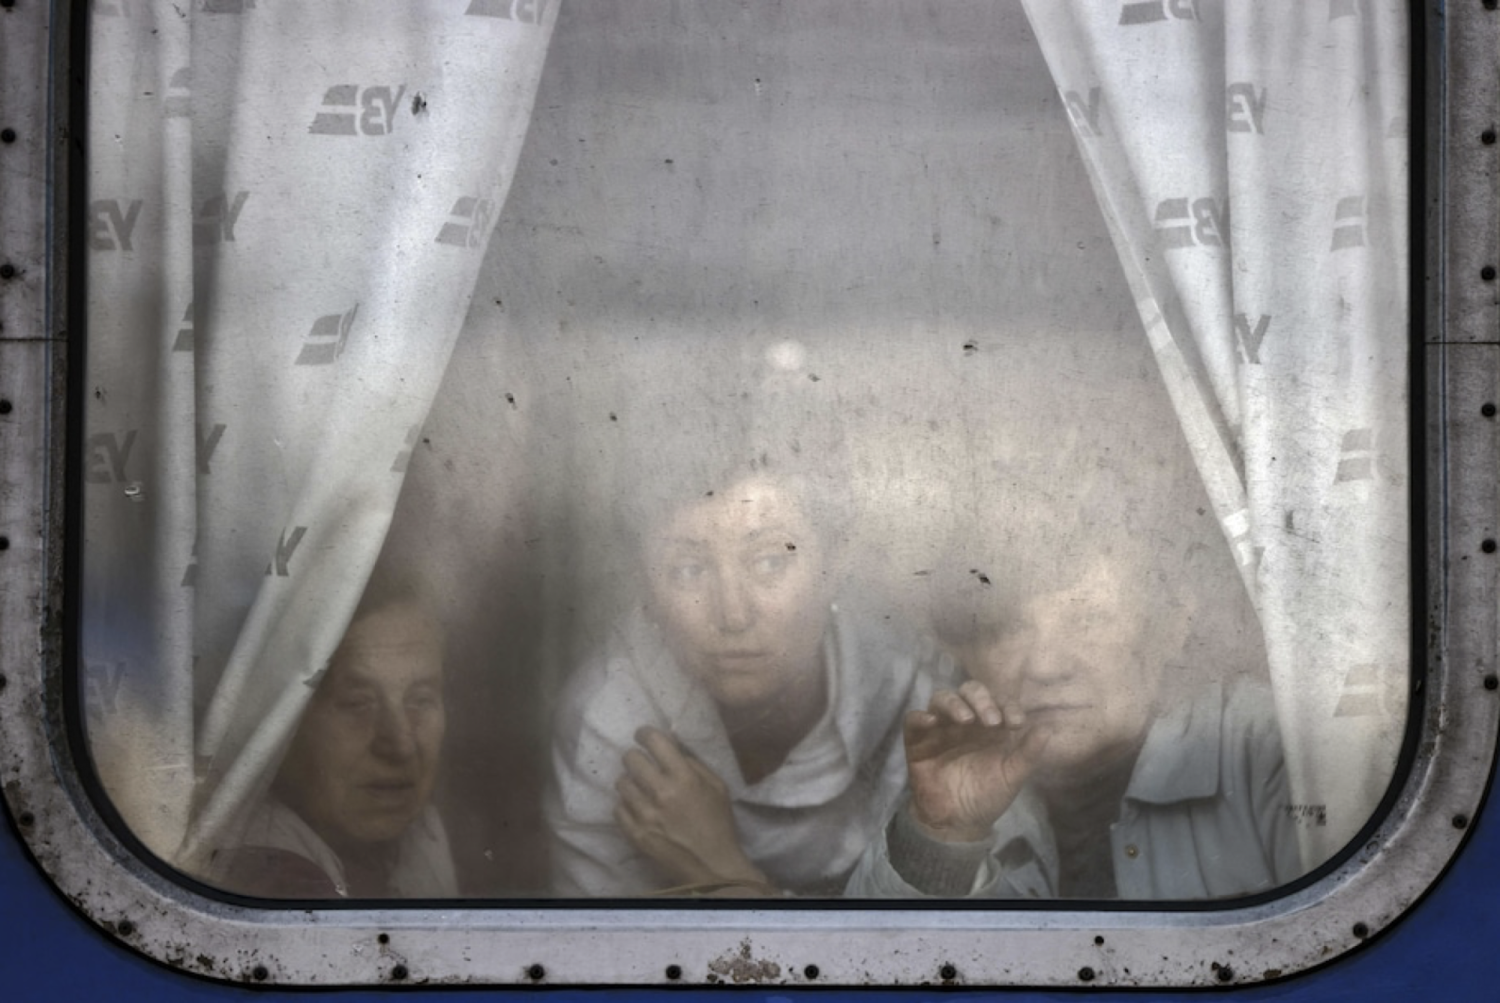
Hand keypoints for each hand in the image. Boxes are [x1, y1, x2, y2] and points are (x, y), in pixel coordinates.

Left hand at [614, 727, 770, 891]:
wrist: (711, 867)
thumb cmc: (718, 824)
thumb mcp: (717, 787)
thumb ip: (694, 764)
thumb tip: (671, 747)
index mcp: (684, 777)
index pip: (654, 741)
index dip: (645, 733)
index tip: (643, 736)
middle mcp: (661, 792)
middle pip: (631, 759)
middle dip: (636, 758)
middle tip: (643, 765)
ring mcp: (645, 814)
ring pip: (621, 783)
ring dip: (631, 783)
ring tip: (641, 790)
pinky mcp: (635, 833)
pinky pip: (618, 808)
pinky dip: (627, 806)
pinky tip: (638, 809)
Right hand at [903, 680, 1049, 842]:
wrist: (958, 822)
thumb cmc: (987, 796)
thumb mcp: (1012, 776)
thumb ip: (1028, 753)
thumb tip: (1048, 728)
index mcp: (990, 725)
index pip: (999, 701)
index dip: (1008, 705)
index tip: (1016, 723)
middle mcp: (965, 721)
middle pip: (969, 691)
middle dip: (981, 699)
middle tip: (991, 721)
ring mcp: (941, 728)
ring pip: (942, 698)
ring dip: (954, 703)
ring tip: (965, 720)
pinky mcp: (917, 740)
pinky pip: (913, 719)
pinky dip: (920, 716)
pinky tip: (931, 722)